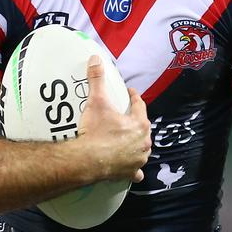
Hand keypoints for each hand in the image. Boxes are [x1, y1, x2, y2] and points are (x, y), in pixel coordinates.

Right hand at [76, 56, 151, 182]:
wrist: (87, 160)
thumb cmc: (96, 131)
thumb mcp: (96, 102)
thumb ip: (97, 79)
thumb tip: (96, 59)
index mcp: (140, 124)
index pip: (140, 105)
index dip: (134, 98)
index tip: (130, 93)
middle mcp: (144, 142)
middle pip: (142, 127)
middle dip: (136, 122)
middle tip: (124, 117)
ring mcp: (138, 159)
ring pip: (142, 148)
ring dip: (137, 144)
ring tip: (126, 140)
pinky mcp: (130, 172)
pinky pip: (136, 171)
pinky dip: (134, 169)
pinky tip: (131, 168)